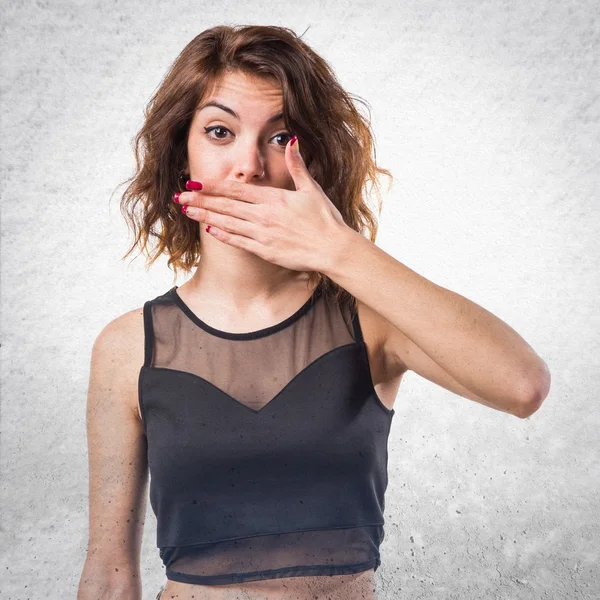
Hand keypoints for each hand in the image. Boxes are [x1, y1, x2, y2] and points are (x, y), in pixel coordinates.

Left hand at [175, 137, 348, 272]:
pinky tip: (209, 230)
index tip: (196, 183)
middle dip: (201, 201)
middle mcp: (264, 215)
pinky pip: (238, 242)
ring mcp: (262, 234)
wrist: (333, 248)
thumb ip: (298, 165)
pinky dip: (223, 235)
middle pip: (226, 205)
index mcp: (274, 198)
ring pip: (227, 223)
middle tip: (180, 197)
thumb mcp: (312, 189)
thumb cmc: (325, 219)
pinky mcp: (265, 251)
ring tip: (186, 212)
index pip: (237, 189)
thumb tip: (293, 140)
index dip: (214, 186)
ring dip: (205, 216)